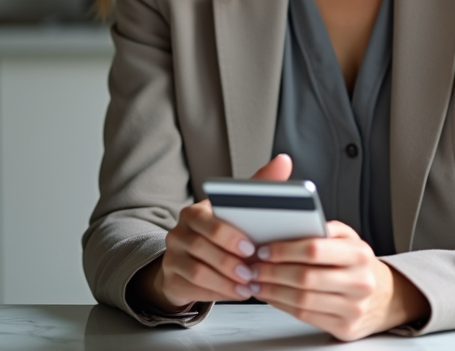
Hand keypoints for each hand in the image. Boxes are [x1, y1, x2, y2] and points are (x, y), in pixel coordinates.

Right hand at [133, 154, 293, 312]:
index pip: (207, 220)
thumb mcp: (236, 211)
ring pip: (198, 272)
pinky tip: (237, 293)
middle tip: (251, 271)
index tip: (251, 246)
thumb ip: (259, 187)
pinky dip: (219, 293)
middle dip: (230, 262)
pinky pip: (194, 289)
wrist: (189, 261)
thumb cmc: (220, 231)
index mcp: (195, 212)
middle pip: (202, 248)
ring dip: (226, 281)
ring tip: (248, 286)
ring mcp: (172, 257)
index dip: (229, 235)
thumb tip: (283, 161)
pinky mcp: (172, 279)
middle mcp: (179, 232)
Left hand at [248, 221, 429, 340]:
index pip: (315, 249)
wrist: (385, 297)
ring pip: (302, 300)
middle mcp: (359, 281)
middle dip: (272, 272)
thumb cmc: (359, 265)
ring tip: (256, 282)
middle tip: (253, 267)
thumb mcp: (350, 239)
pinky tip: (271, 296)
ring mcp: (353, 307)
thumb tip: (292, 223)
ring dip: (272, 291)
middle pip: (305, 278)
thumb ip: (325, 229)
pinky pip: (305, 316)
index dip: (284, 250)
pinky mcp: (344, 327)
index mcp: (359, 254)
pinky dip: (281, 305)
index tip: (264, 249)